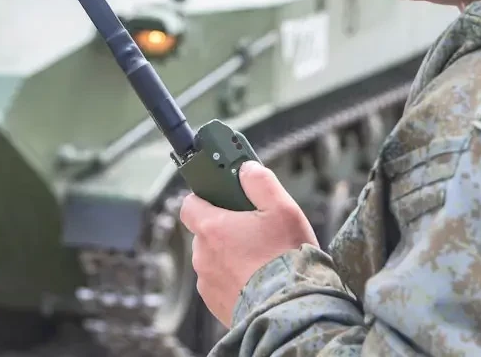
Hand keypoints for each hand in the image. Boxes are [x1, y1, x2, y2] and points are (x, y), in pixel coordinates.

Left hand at [179, 161, 318, 326]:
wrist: (291, 311)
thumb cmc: (286, 258)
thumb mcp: (282, 209)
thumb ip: (260, 182)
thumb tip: (246, 168)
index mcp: (212, 228)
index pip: (189, 204)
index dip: (205, 199)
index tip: (222, 198)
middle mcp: (202, 256)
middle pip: (205, 233)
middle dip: (225, 229)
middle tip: (253, 231)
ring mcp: (207, 283)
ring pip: (213, 260)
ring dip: (230, 257)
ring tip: (261, 260)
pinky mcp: (216, 305)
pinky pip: (220, 284)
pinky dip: (234, 280)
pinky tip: (258, 281)